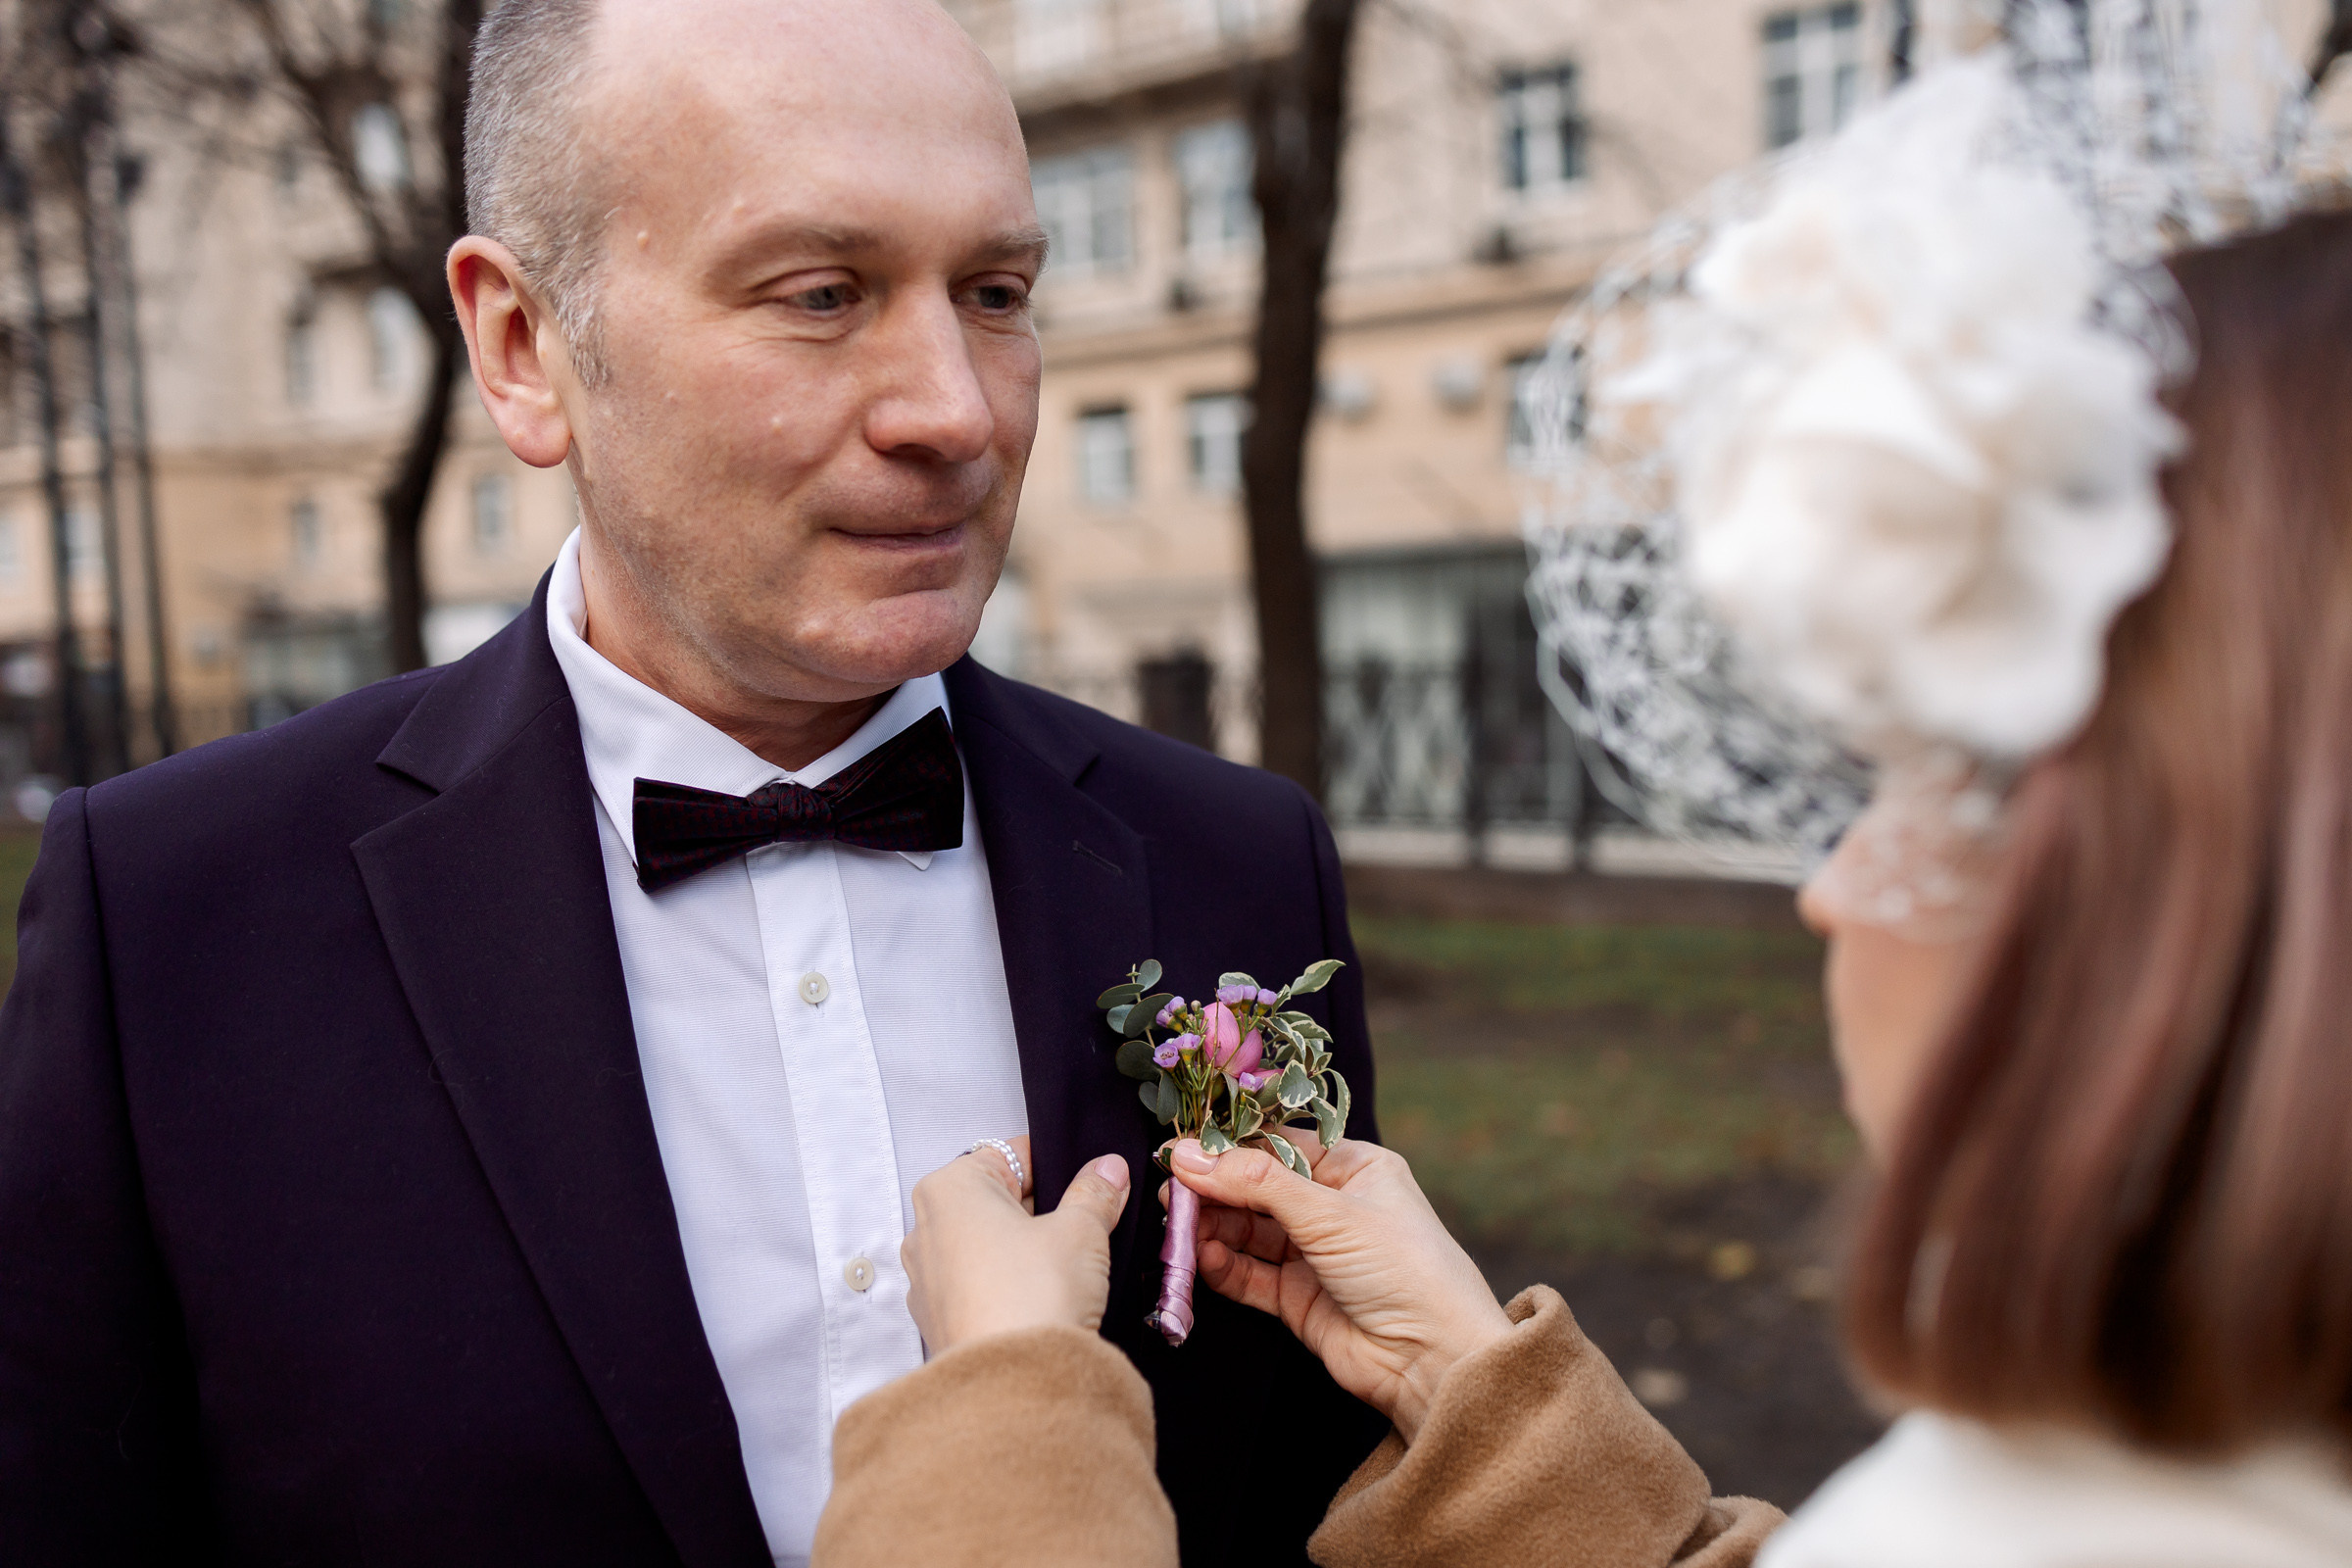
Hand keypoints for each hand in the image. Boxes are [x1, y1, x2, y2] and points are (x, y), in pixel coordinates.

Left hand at [904, 1136, 1132, 1355]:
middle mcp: (925, 1228)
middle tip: (1088, 1226)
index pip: (1012, 1155)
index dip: (1059, 1165)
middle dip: (1044, 1210)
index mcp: (950, 1188)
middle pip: (997, 1200)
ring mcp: (927, 1278)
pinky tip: (1043, 1300)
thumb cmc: (1033, 1295)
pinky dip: (1009, 1285)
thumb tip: (1108, 1170)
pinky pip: (979, 1285)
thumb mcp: (1080, 1230)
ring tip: (1069, 1268)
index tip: (1091, 1181)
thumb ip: (1094, 1192)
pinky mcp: (938, 1320)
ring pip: (987, 1245)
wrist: (1013, 1385)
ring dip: (1026, 1250)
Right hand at [1170, 1133, 1511, 1442]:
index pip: (1279, 1144)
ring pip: (1248, 1232)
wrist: (1435, 1360)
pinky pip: (1250, 1275)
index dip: (1230, 1147)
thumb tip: (1188, 1154)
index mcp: (1355, 1168)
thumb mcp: (1330, 1213)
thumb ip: (1255, 1183)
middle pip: (1257, 1188)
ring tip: (1178, 1229)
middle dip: (1214, 1190)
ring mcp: (1315, 1254)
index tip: (1180, 1149)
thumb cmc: (1404, 1268)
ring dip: (1212, 1230)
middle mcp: (1333, 1206)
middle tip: (1170, 1193)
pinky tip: (1202, 1260)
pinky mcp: (1299, 1299)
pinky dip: (1224, 1267)